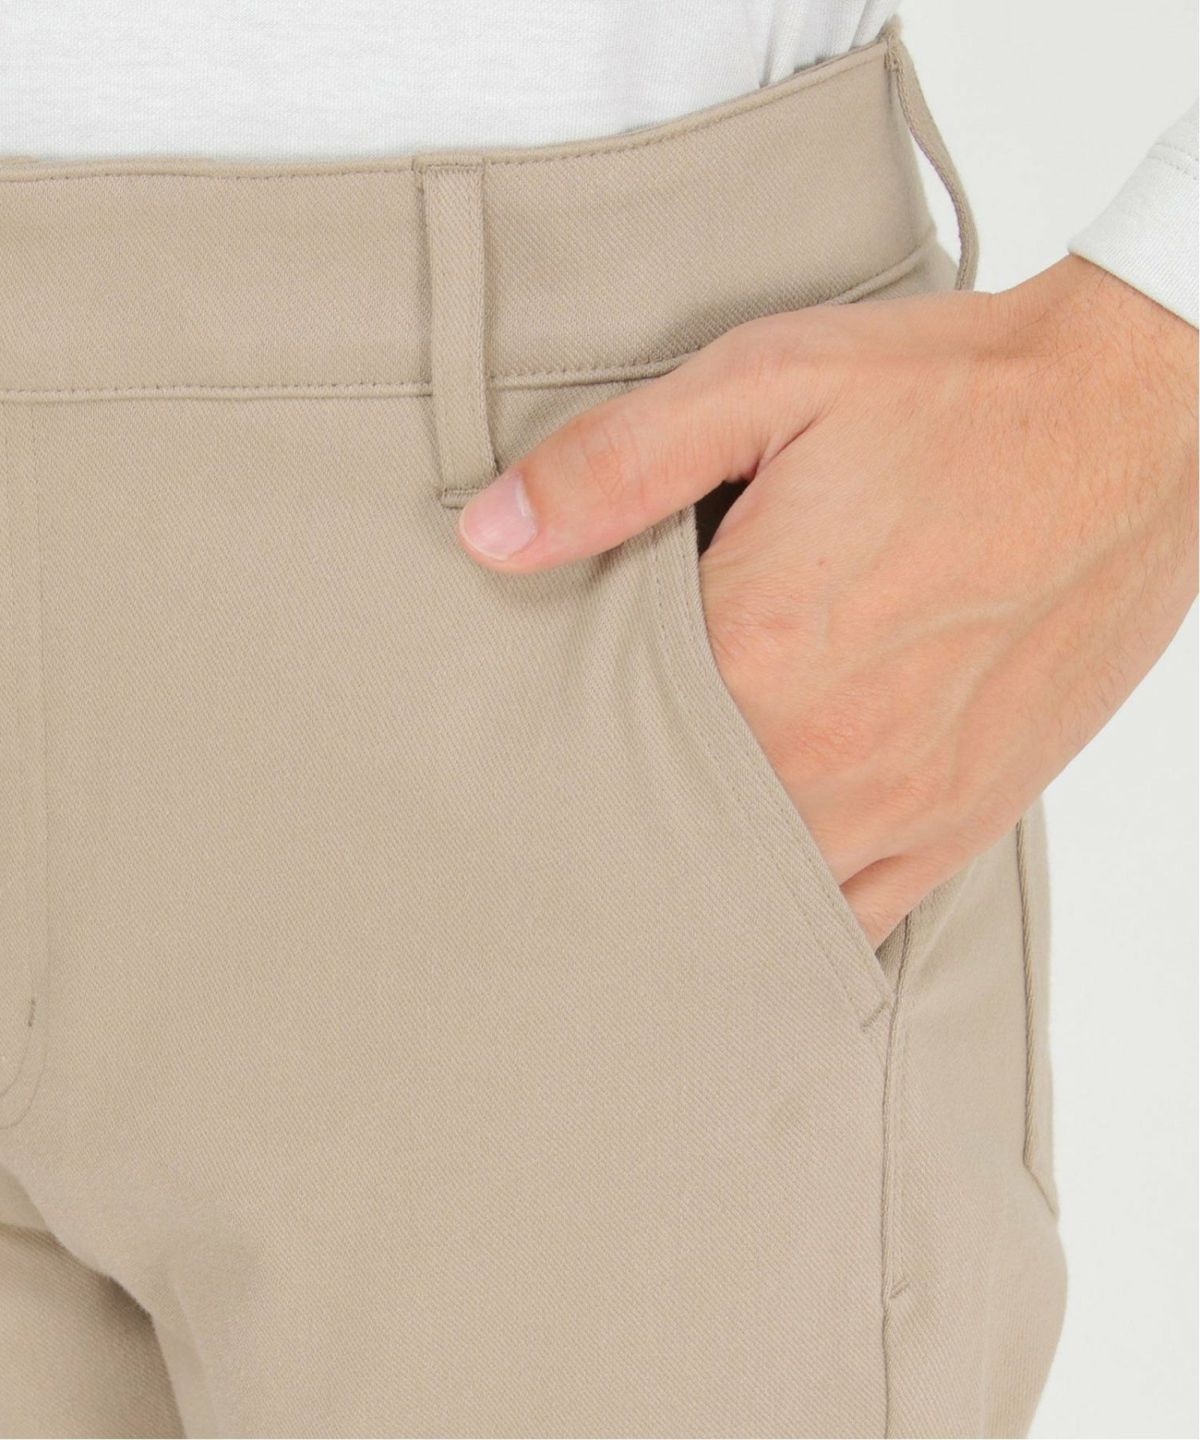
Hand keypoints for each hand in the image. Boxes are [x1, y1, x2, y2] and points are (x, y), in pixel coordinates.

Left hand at [458, 257, 1197, 945]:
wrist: (1134, 420)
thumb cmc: (953, 398)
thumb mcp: (766, 386)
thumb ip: (617, 467)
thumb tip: (489, 536)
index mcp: (757, 653)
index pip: (602, 743)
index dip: (548, 749)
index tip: (514, 750)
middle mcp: (826, 753)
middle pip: (670, 835)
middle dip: (610, 828)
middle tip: (557, 824)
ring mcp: (903, 801)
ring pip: (756, 896)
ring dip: (695, 885)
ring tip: (640, 870)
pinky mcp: (964, 816)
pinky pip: (860, 917)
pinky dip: (795, 919)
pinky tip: (752, 906)